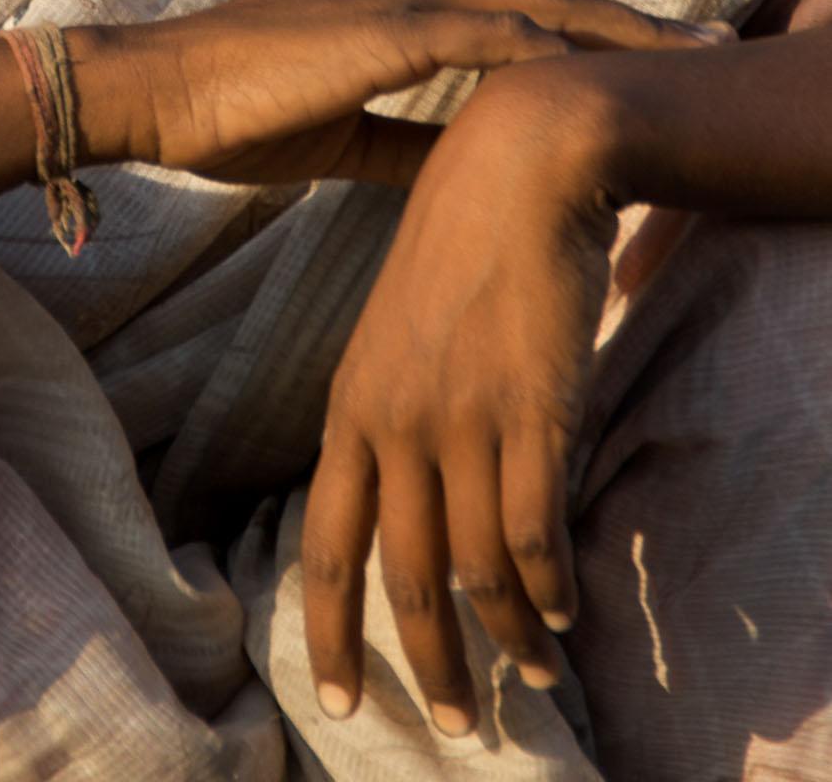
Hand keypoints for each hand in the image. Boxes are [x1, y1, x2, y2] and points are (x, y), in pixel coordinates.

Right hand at [118, 0, 723, 185]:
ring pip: (539, 9)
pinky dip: (553, 54)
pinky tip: (600, 81)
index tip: (652, 56)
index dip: (589, 33)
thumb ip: (408, 138)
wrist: (158, 87)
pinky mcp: (389, 25)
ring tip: (691, 54)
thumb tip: (465, 165)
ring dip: (620, 34)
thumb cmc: (231, 109)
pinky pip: (493, 37)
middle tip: (712, 41)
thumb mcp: (340, 130)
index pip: (516, 11)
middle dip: (633, 24)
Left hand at [299, 57, 620, 733]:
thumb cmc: (455, 242)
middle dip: (430, 665)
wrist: (512, 166)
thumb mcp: (395, 330)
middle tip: (461, 725)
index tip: (343, 700)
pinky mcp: (530, 406)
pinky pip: (535, 528)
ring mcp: (461, 417)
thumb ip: (393, 409)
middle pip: (403, 578)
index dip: (331, 631)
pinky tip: (567, 609)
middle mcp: (395, 422)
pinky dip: (552, 584)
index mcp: (350, 404)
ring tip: (534, 676)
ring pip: (477, 569)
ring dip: (509, 639)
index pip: (324, 542)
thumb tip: (403, 488)